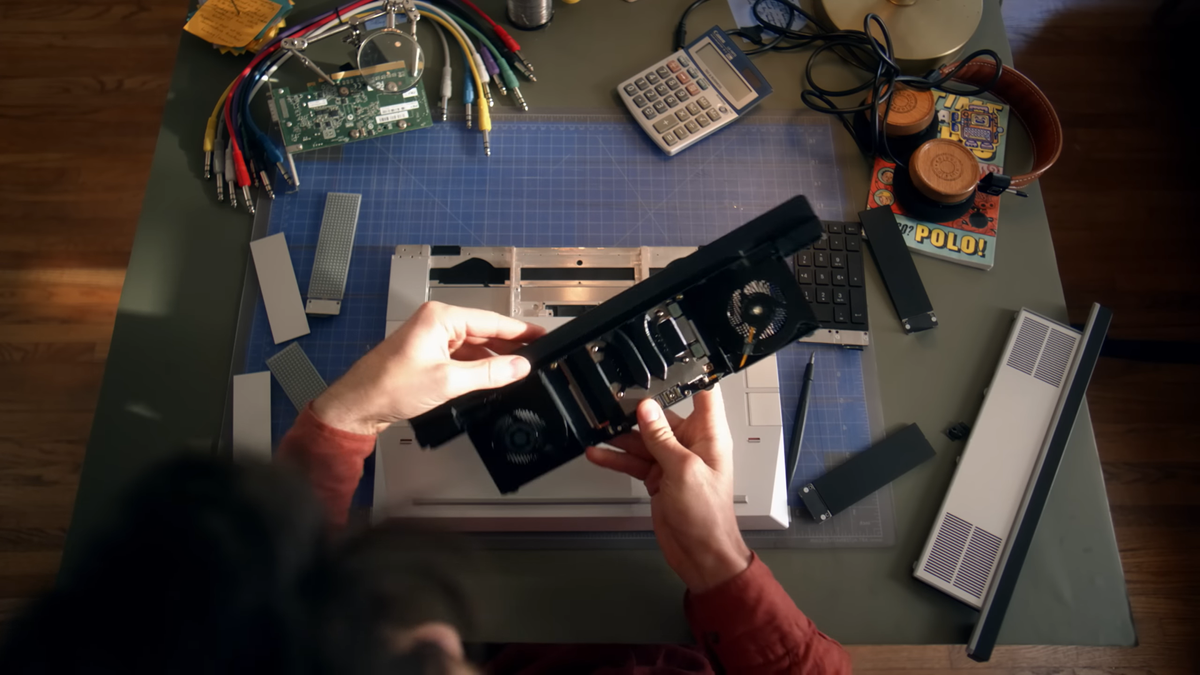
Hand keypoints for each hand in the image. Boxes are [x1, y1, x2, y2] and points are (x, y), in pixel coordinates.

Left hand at [311, 302, 545, 435]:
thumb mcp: (448, 381)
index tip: (541, 336)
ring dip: (492, 359)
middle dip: (508, 346)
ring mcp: (430, 339)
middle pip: (483, 331)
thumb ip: (488, 373)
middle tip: (535, 357)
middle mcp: (435, 323)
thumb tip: (517, 367)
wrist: (358, 405)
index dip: (519, 331)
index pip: (491, 320)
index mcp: (440, 317)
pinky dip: (476, 366)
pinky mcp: (427, 355)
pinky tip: (490, 377)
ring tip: (516, 371)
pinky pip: (460, 356)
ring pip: (473, 345)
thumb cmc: (388, 386)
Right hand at [586, 385, 750, 592]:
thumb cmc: (707, 516)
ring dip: (620, 436)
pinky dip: (616, 458)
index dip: (689, 376)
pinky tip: (598, 453)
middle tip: (611, 403)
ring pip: (642, 439)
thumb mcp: (683, 470)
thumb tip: (647, 409)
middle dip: (637, 411)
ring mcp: (673, 461)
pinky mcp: (657, 477)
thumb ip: (662, 438)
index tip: (667, 363)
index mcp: (708, 436)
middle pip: (661, 416)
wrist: (700, 553)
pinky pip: (633, 461)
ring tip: (596, 428)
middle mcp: (691, 445)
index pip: (703, 395)